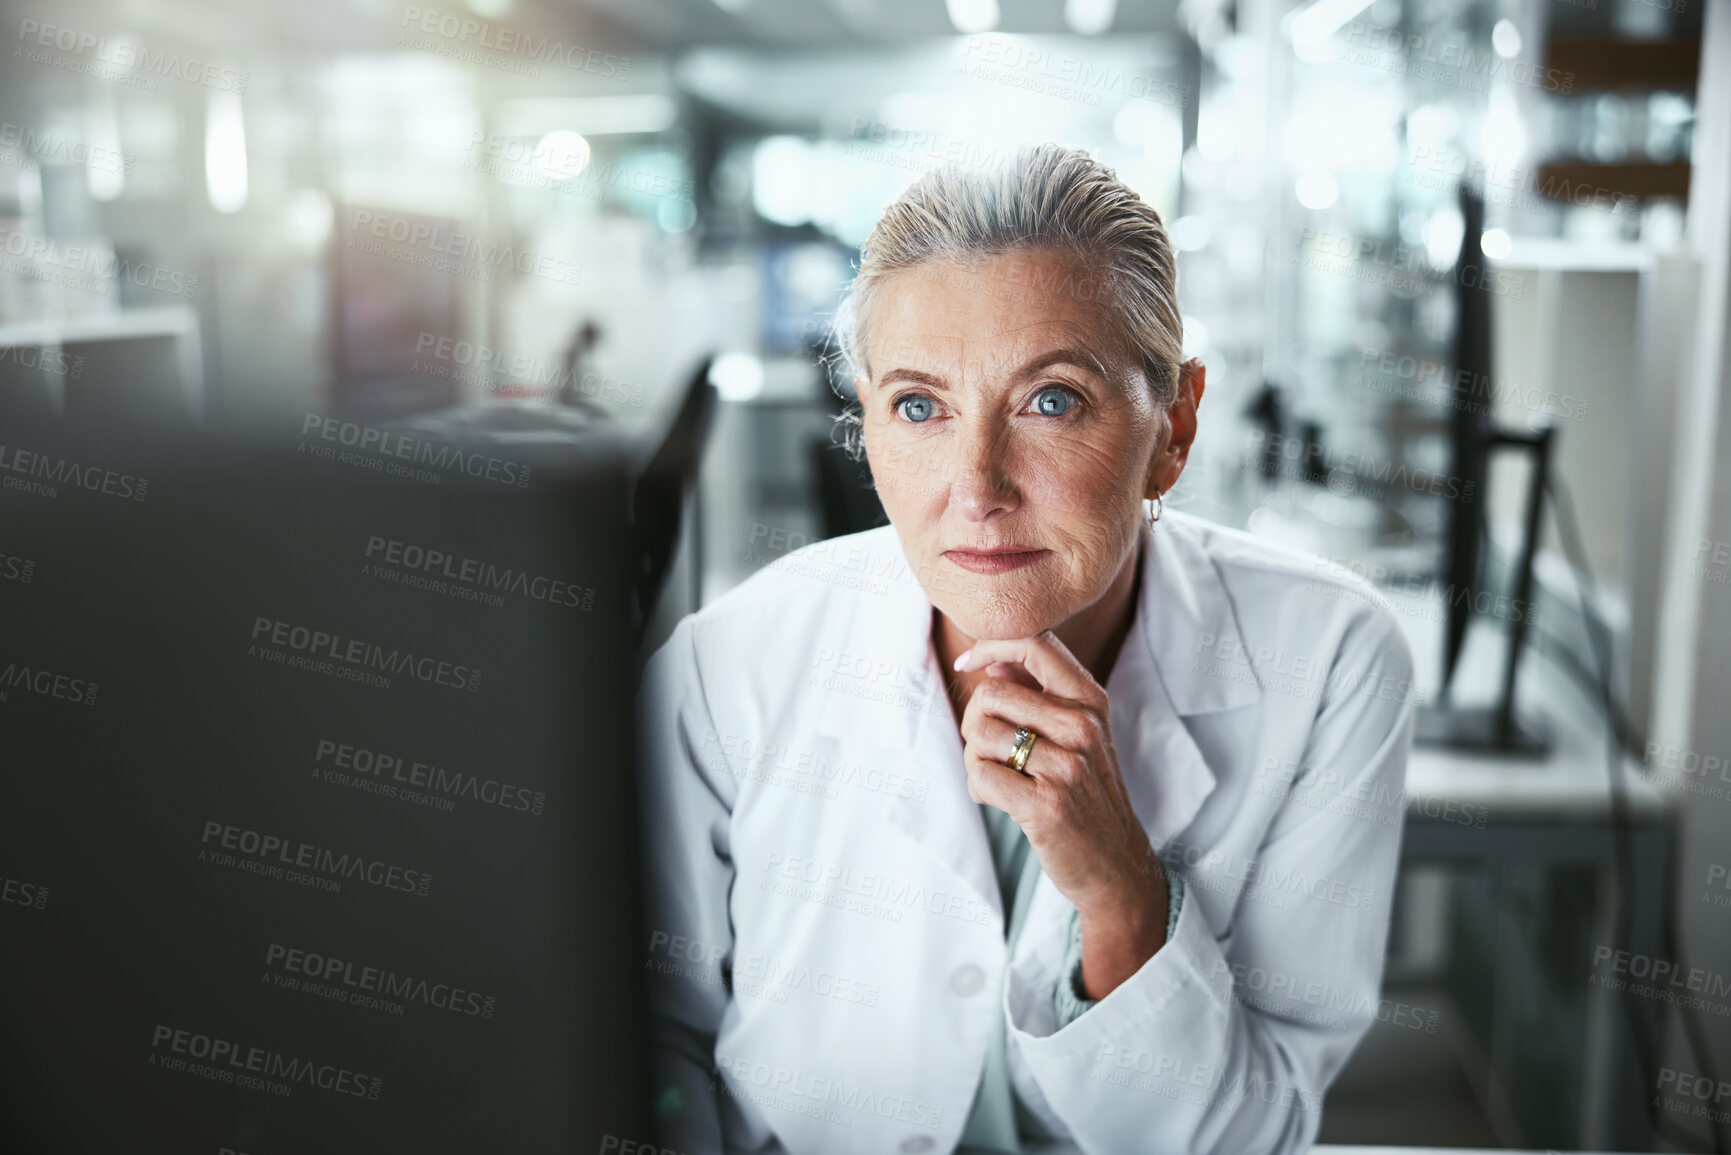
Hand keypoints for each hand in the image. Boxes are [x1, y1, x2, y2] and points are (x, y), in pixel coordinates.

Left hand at [955, 631, 1167, 998]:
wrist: (1115, 866)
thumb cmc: (1087, 796)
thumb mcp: (1078, 736)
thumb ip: (1039, 694)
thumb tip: (991, 660)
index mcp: (1091, 701)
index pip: (1034, 645)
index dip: (990, 646)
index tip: (968, 665)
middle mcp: (1083, 726)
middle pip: (990, 694)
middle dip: (974, 721)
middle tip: (989, 750)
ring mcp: (1067, 766)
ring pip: (979, 735)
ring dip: (975, 760)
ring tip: (998, 778)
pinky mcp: (1046, 804)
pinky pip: (980, 776)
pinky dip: (978, 788)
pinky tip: (998, 799)